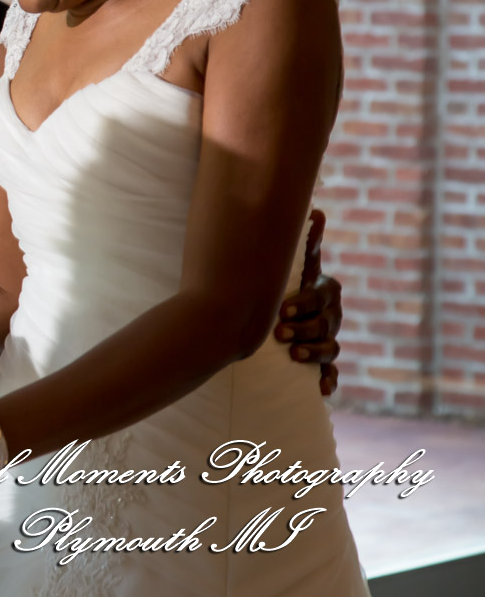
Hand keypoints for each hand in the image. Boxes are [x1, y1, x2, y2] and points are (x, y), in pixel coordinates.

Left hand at [274, 208, 341, 394]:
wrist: (267, 312)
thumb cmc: (280, 281)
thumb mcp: (290, 264)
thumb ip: (304, 242)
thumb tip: (317, 211)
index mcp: (324, 291)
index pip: (323, 295)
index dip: (305, 302)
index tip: (282, 309)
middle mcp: (330, 315)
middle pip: (326, 324)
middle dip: (305, 328)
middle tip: (279, 333)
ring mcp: (328, 339)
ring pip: (330, 348)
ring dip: (314, 352)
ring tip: (292, 355)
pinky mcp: (321, 362)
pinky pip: (332, 374)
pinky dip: (328, 381)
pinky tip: (321, 389)